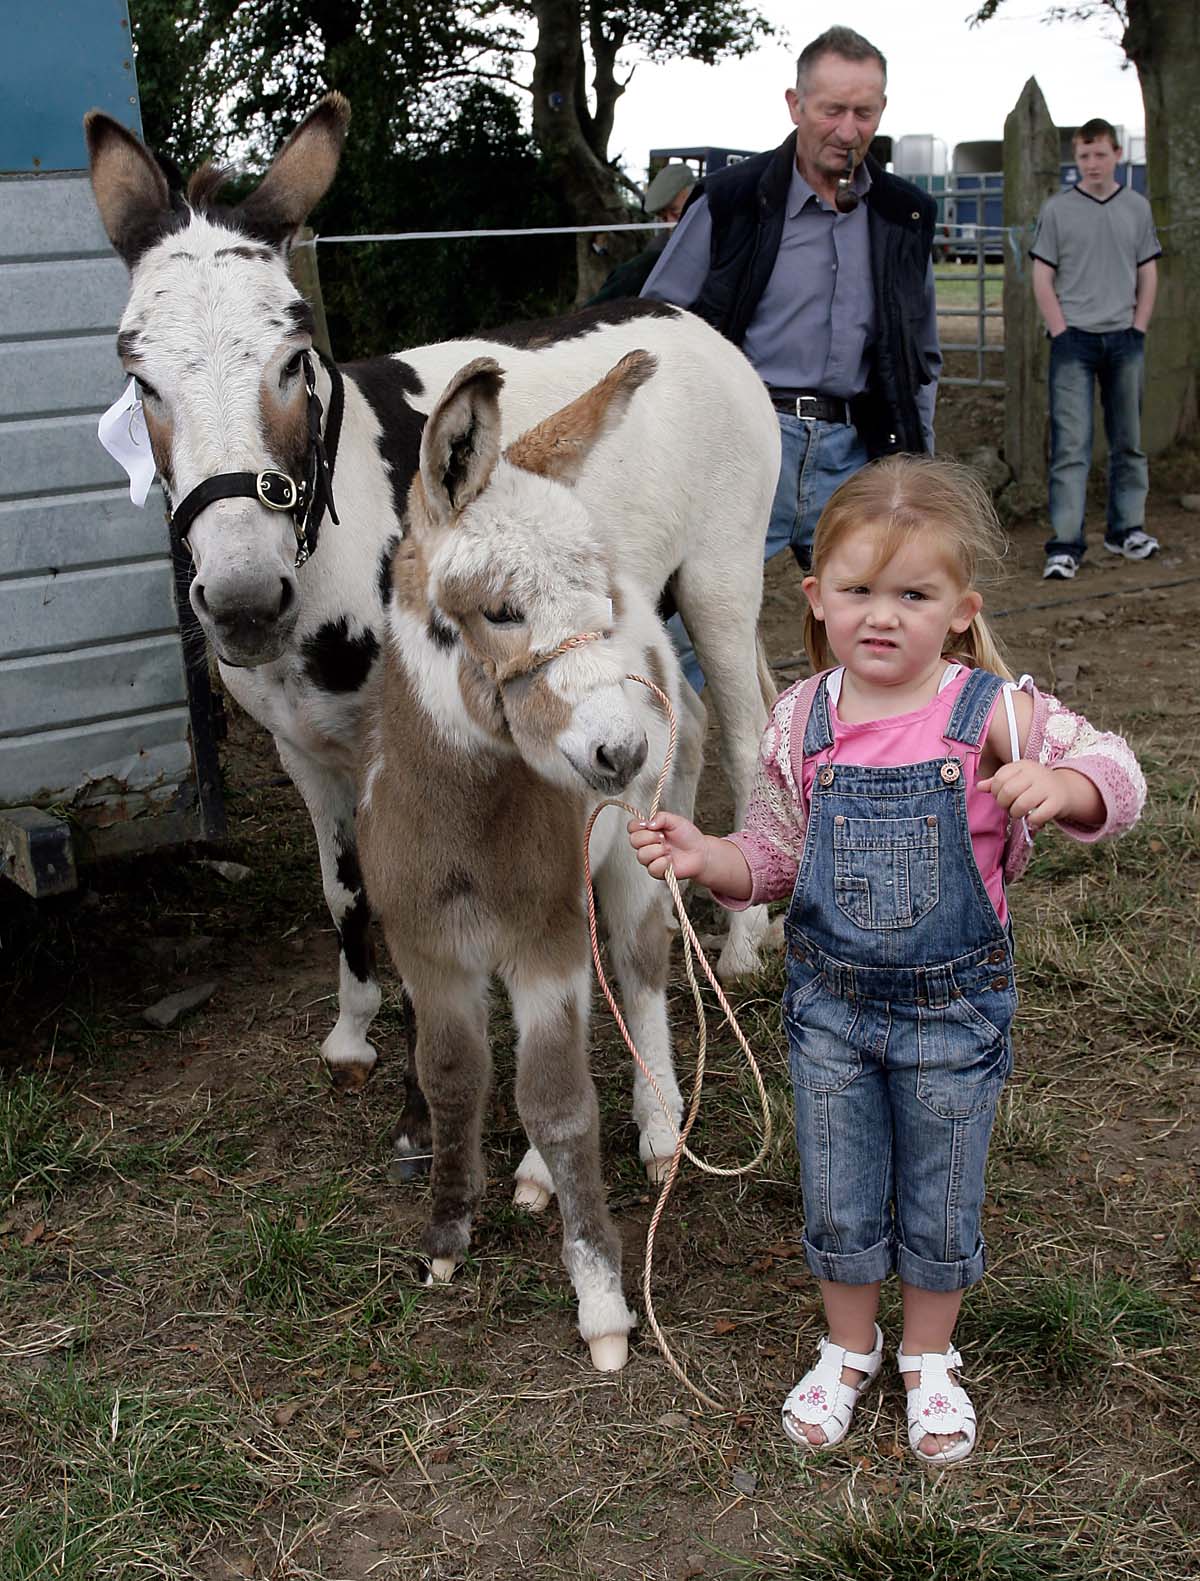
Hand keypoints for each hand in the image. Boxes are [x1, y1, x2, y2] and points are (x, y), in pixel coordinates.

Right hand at [627, 812, 708, 880]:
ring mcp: (651, 859)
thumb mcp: (676, 820)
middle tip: (663, 837)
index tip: (649, 825)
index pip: (632, 827)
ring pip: (641, 855)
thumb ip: (661, 817)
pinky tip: (670, 860)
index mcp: (649, 831)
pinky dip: (662, 862)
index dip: (637, 826)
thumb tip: (649, 823)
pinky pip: (651, 868)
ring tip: (668, 849)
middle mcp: (647, 845)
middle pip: (633, 841)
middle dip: (649, 837)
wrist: (700, 852)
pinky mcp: (657, 871)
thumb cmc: (688, 836)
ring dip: (656, 850)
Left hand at [978, 762, 1101, 831]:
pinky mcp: (1057, 802)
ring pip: (1021, 804)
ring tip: (1019, 813)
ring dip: (1016, 813)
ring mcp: (1047, 787)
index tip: (1001, 796)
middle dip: (1004, 804)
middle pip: (1008, 792)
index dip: (996, 791)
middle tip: (1009, 806)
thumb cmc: (1034, 785)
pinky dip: (1032, 821)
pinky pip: (1037, 816)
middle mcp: (1035, 773)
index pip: (999, 778)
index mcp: (1022, 765)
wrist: (1064, 789)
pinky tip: (1033, 818)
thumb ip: (997, 782)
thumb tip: (980, 786)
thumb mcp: (1016, 778)